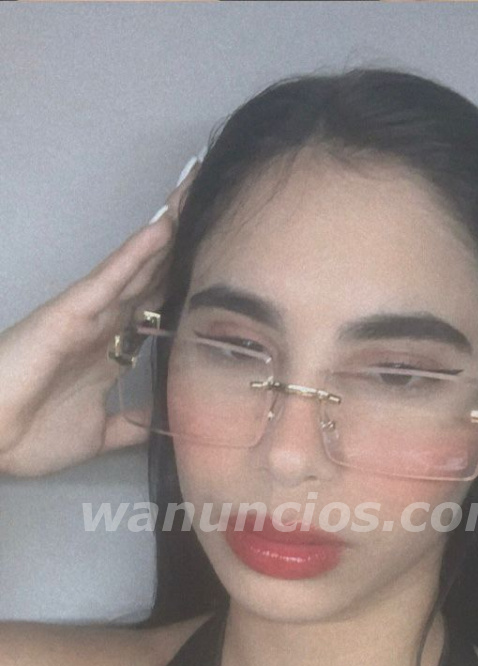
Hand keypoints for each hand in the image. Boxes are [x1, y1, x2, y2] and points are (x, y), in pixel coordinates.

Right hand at [0, 158, 199, 476]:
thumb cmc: (32, 435)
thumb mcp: (99, 435)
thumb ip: (131, 424)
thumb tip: (168, 423)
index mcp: (112, 351)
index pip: (158, 311)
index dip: (188, 285)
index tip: (224, 265)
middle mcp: (104, 326)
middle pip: (154, 278)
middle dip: (186, 247)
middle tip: (221, 208)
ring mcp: (88, 316)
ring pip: (137, 269)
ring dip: (168, 234)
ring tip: (197, 196)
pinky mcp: (69, 313)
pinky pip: (108, 279)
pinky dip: (135, 255)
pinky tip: (161, 230)